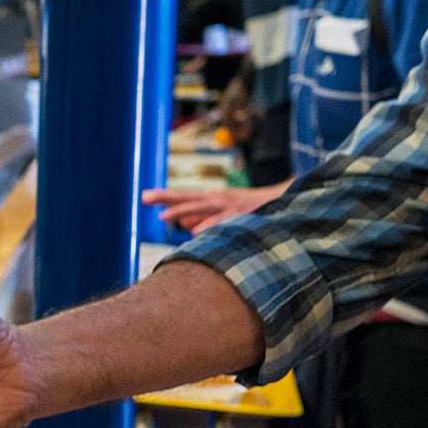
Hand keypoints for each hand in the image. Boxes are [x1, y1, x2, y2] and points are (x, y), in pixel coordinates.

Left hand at [140, 182, 280, 233]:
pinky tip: (194, 232)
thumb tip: (184, 225)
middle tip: (143, 197)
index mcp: (212, 198)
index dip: (164, 196)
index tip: (144, 196)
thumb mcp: (224, 212)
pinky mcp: (241, 216)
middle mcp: (217, 199)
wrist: (284, 202)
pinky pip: (222, 222)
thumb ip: (204, 218)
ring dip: (181, 211)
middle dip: (165, 198)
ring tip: (163, 216)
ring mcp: (229, 207)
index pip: (183, 195)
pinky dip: (208, 226)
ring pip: (201, 208)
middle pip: (186, 197)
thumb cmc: (250, 210)